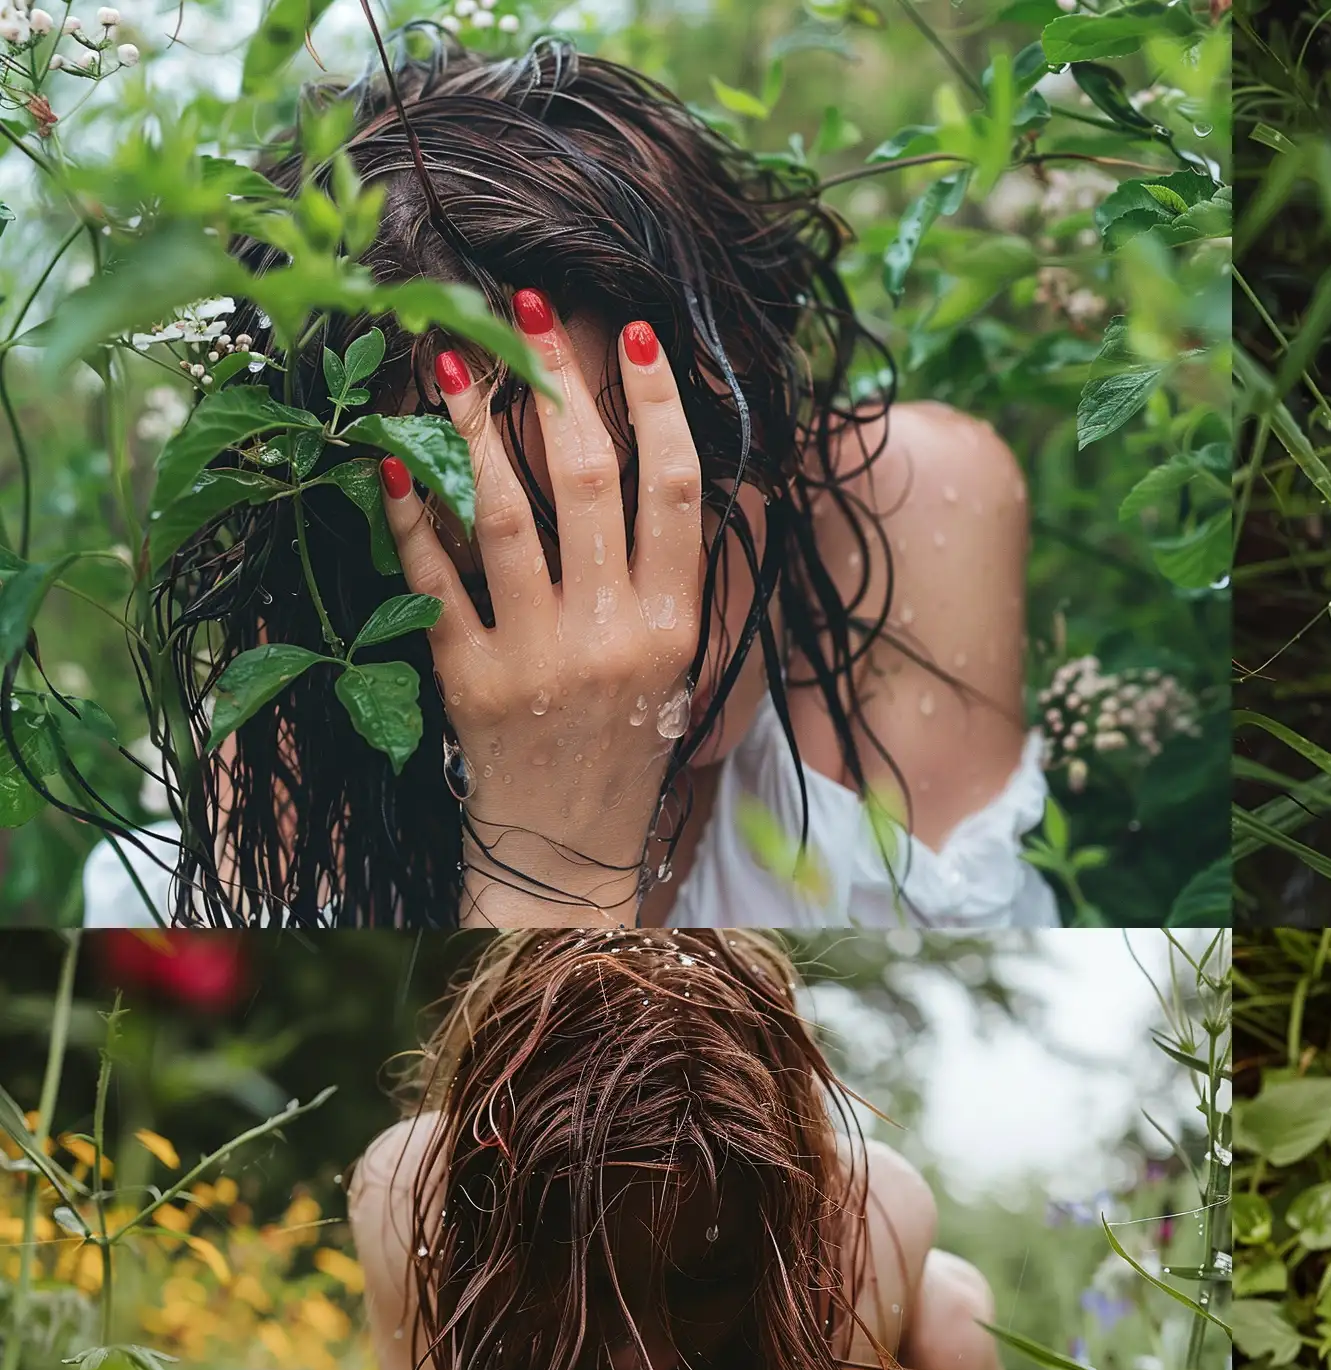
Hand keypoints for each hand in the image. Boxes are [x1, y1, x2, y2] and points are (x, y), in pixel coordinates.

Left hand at [382, 289, 702, 918]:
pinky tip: (389, 459)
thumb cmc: (630, 736)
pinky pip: (434, 581)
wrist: (570, 845)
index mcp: (676, 625)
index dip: (658, 405)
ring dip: (472, 427)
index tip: (635, 334)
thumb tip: (667, 460)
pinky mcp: (469, 681)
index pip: (677, 491)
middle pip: (587, 482)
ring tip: (452, 357)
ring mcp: (537, 656)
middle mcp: (612, 634)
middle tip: (529, 304)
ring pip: (502, 516)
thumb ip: (676, 571)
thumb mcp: (681, 661)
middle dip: (558, 381)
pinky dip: (409, 517)